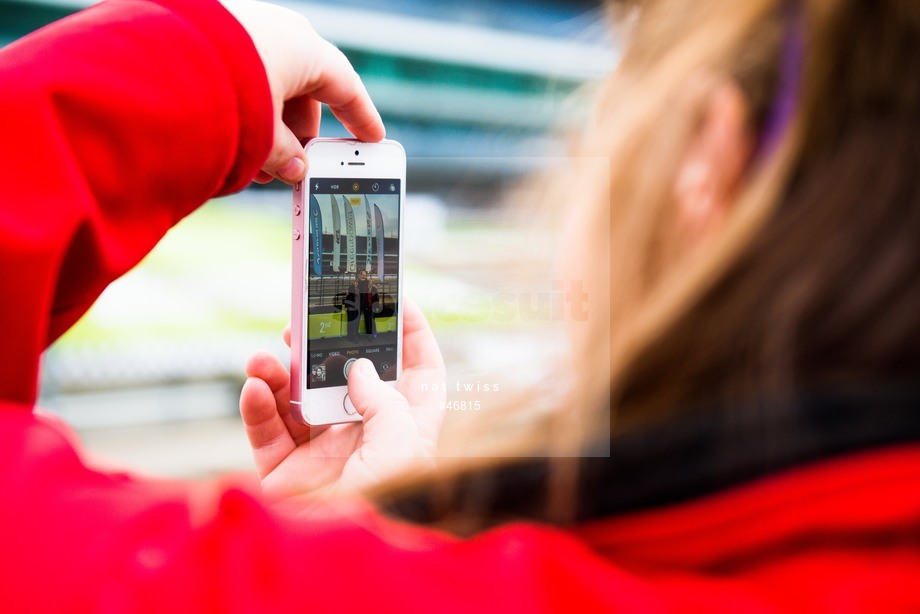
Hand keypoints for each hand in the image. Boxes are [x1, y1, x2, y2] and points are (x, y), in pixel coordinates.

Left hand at [223, 1, 384, 183]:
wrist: (157, 62)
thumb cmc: (225, 95)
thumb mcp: (265, 136)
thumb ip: (286, 156)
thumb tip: (294, 169)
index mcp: (306, 49)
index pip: (347, 89)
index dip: (362, 119)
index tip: (373, 139)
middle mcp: (280, 32)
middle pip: (305, 94)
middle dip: (300, 136)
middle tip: (298, 168)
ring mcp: (246, 30)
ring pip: (271, 88)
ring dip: (270, 130)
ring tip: (256, 167)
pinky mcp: (215, 37)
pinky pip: (243, 78)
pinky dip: (246, 110)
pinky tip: (232, 142)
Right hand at [239, 298, 445, 499]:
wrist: (352, 564)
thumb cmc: (393, 505)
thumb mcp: (404, 444)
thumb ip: (383, 399)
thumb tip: (358, 368)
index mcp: (405, 427)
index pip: (417, 373)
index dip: (412, 335)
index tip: (399, 300)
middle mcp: (364, 435)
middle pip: (345, 377)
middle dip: (325, 345)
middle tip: (304, 319)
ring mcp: (323, 453)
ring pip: (298, 398)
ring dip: (279, 372)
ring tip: (265, 356)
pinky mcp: (285, 473)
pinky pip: (266, 432)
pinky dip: (256, 407)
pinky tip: (254, 387)